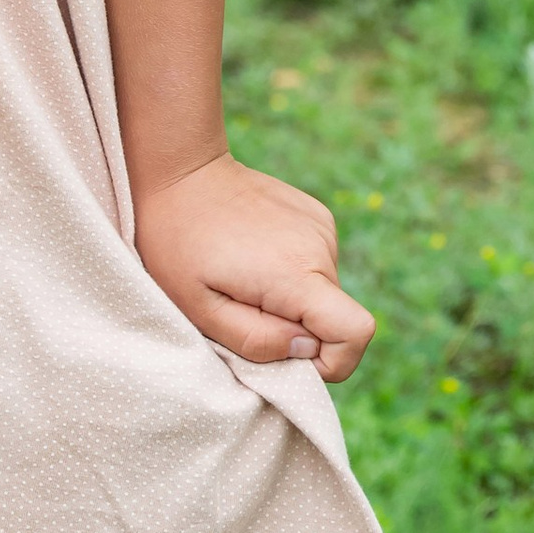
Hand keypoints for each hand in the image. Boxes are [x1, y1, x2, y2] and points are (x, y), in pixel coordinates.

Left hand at [136, 151, 375, 380]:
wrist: (179, 170)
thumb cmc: (177, 244)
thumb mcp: (200, 308)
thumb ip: (256, 341)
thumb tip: (305, 349)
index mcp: (294, 273)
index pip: (356, 331)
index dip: (333, 362)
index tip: (288, 355)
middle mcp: (319, 245)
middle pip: (336, 318)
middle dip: (297, 330)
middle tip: (243, 306)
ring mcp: (320, 224)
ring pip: (324, 293)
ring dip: (292, 300)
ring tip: (244, 275)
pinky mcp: (315, 212)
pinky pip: (316, 264)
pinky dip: (292, 272)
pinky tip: (254, 252)